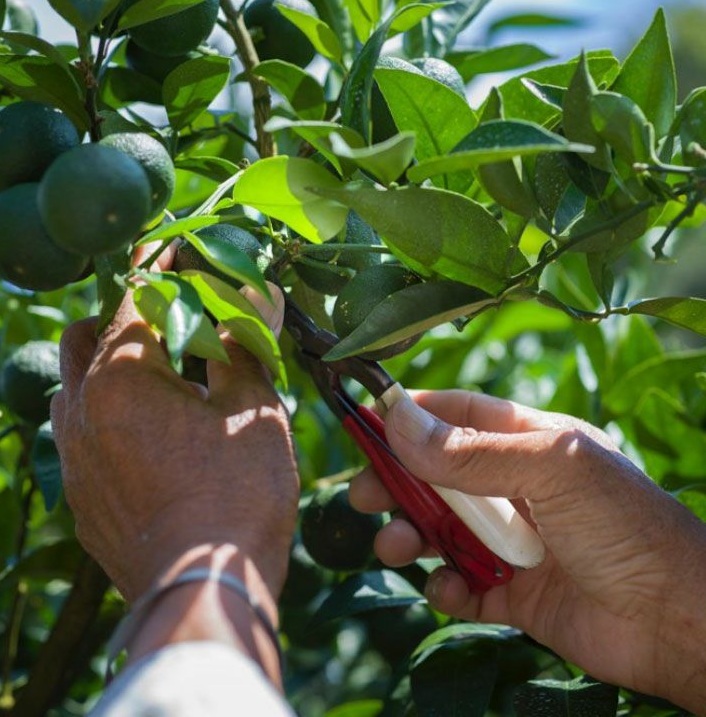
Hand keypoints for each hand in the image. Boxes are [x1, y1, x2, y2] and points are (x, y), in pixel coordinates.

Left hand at [51, 258, 297, 606]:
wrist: (204, 590)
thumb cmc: (237, 494)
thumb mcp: (253, 407)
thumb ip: (244, 342)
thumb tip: (254, 292)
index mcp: (121, 377)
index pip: (134, 294)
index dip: (160, 262)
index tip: (180, 244)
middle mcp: (81, 409)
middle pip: (86, 334)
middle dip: (123, 314)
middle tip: (174, 319)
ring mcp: (74, 457)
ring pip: (74, 386)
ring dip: (109, 367)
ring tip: (162, 377)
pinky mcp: (80, 495)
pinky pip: (81, 434)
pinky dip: (108, 414)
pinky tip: (152, 433)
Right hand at [350, 390, 705, 711]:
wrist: (681, 621)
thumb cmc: (624, 526)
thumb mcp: (549, 470)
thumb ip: (470, 450)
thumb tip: (397, 418)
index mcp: (529, 442)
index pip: (458, 415)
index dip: (411, 415)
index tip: (365, 419)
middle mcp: (517, 487)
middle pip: (437, 475)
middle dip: (397, 482)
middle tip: (362, 495)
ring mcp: (515, 541)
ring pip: (442, 530)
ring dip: (411, 535)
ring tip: (395, 547)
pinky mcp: (515, 594)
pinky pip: (462, 585)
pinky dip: (445, 586)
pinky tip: (447, 588)